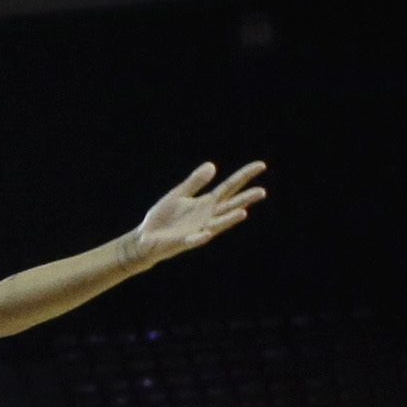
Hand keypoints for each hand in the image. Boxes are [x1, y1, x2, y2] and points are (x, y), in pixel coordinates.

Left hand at [127, 161, 267, 268]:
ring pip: (217, 224)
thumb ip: (195, 182)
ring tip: (243, 212)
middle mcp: (207, 217)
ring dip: (229, 220)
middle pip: (229, 205)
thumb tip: (212, 165)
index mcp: (206, 204)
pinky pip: (194, 240)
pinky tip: (207, 233)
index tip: (261, 165)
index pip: (229, 187)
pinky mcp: (183, 241)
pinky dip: (201, 236)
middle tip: (262, 192)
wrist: (145, 239)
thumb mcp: (179, 194)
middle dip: (245, 199)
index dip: (244, 176)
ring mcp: (197, 230)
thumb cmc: (163, 218)